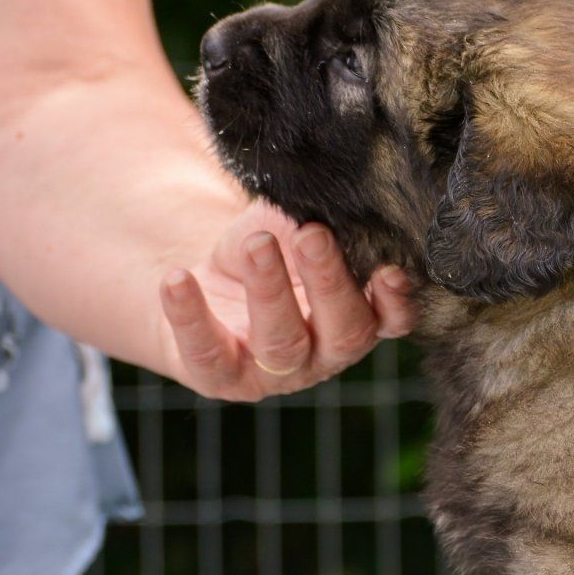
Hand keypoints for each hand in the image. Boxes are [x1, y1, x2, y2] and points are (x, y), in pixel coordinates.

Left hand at [157, 201, 417, 399]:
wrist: (201, 284)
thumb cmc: (262, 252)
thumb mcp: (289, 229)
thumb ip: (314, 221)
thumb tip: (333, 198)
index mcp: (357, 317)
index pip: (391, 320)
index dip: (396, 301)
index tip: (389, 269)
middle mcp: (325, 352)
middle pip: (344, 332)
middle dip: (329, 283)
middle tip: (313, 236)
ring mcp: (275, 372)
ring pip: (282, 343)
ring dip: (270, 292)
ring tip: (256, 244)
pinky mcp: (221, 376)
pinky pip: (207, 353)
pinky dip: (191, 316)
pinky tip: (177, 279)